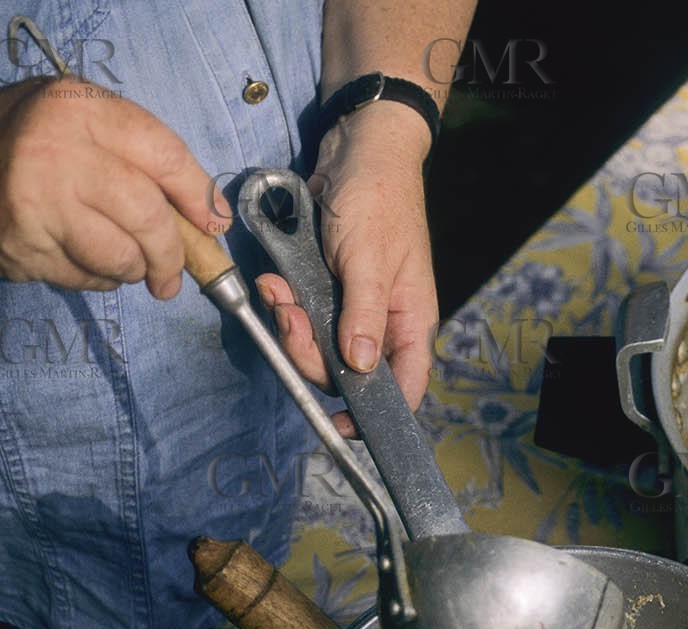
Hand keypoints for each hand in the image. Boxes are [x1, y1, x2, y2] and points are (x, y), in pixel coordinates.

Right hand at [0, 77, 226, 297]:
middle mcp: (59, 150)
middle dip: (173, 254)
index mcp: (78, 109)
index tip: (213, 221)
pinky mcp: (24, 245)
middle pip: (150, 215)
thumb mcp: (69, 120)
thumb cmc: (14, 144)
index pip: (165, 154)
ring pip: (123, 256)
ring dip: (135, 270)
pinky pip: (89, 278)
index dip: (199, 195)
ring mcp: (38, 200)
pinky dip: (99, 279)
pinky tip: (80, 260)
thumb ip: (133, 151)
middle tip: (173, 271)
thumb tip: (205, 209)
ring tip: (125, 263)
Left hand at [254, 103, 437, 435]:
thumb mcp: (368, 259)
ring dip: (292, 326)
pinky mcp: (329, 287)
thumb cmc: (377, 199)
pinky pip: (305, 315)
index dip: (377, 414)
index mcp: (410, 322)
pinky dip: (286, 304)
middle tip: (290, 319)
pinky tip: (277, 279)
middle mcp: (384, 321)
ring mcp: (355, 306)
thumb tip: (360, 368)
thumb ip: (362, 316)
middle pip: (348, 372)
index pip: (405, 387)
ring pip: (320, 346)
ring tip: (280, 292)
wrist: (359, 147)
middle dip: (311, 354)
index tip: (341, 422)